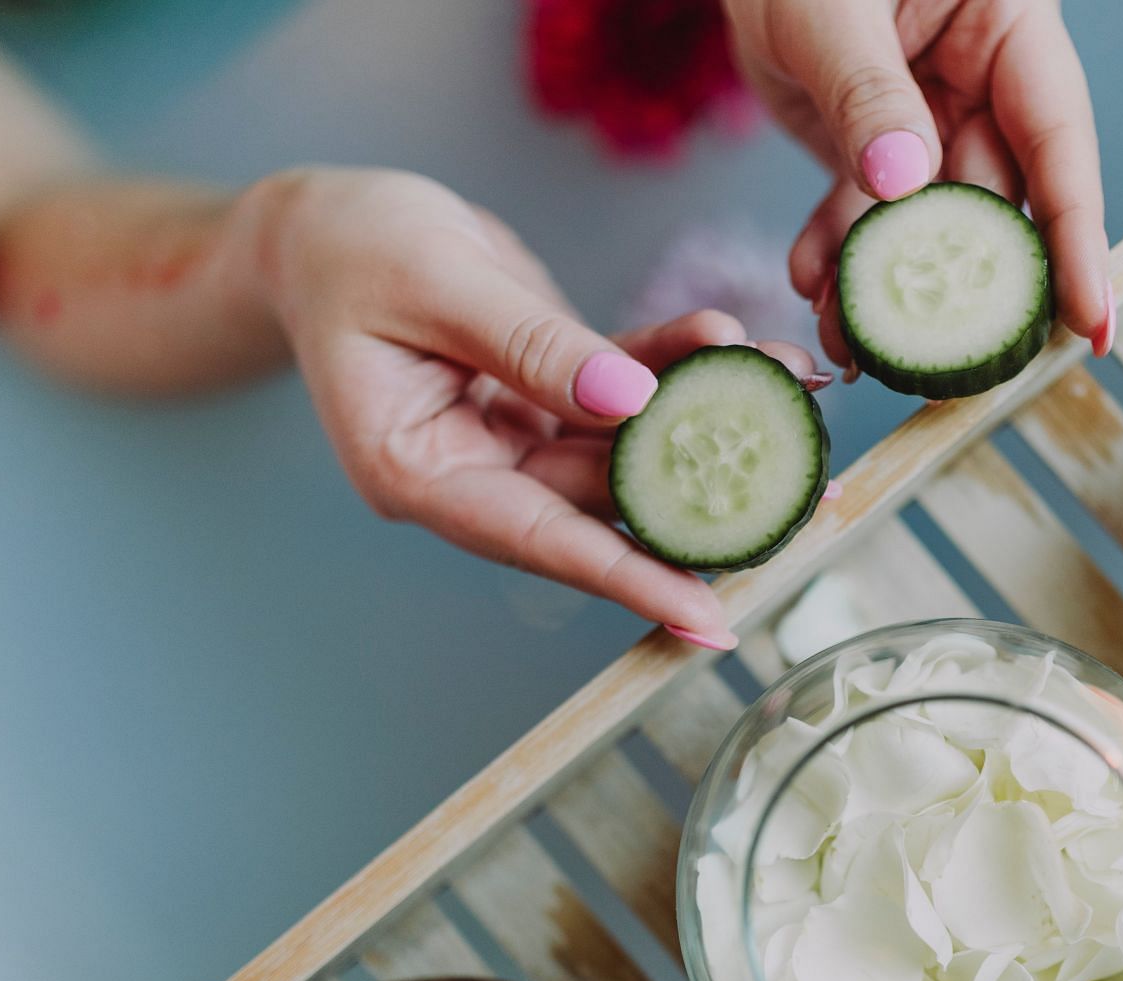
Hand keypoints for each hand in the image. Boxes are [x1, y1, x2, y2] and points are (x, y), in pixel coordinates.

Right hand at [255, 168, 822, 647]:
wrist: (322, 221)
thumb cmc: (350, 248)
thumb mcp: (435, 284)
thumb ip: (532, 347)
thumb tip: (632, 403)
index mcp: (420, 472)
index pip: (536, 540)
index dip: (625, 577)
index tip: (706, 616)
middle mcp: (471, 473)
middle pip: (598, 508)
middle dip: (698, 503)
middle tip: (800, 509)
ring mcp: (511, 438)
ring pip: (626, 449)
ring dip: (708, 421)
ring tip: (795, 401)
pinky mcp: (545, 393)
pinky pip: (624, 391)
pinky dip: (680, 368)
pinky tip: (738, 345)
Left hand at [723, 0, 1112, 365]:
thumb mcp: (829, 11)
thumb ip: (868, 93)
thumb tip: (906, 185)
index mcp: (1008, 23)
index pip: (1057, 141)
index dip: (1076, 239)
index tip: (1089, 322)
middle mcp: (983, 76)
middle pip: (993, 200)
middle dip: (960, 286)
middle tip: (939, 364)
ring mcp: (930, 117)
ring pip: (925, 224)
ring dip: (885, 286)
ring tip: (845, 342)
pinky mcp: (874, 145)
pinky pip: (866, 215)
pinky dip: (839, 254)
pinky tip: (811, 284)